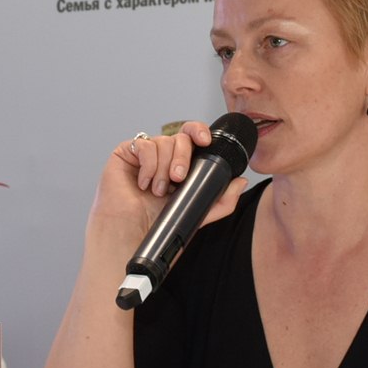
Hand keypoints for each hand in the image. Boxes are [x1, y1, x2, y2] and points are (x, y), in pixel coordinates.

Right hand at [92, 121, 246, 233]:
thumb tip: (241, 181)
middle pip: (181, 138)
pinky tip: (143, 184)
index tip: (206, 141)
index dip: (200, 132)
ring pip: (163, 141)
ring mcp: (145, 154)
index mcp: (180, 165)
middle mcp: (163, 157)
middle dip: (183, 157)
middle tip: (178, 179)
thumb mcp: (197, 214)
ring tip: (158, 191)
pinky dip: (147, 165)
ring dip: (164, 168)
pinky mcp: (126, 153)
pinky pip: (144, 145)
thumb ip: (221, 200)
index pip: (193, 138)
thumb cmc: (157, 226)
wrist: (131, 234)